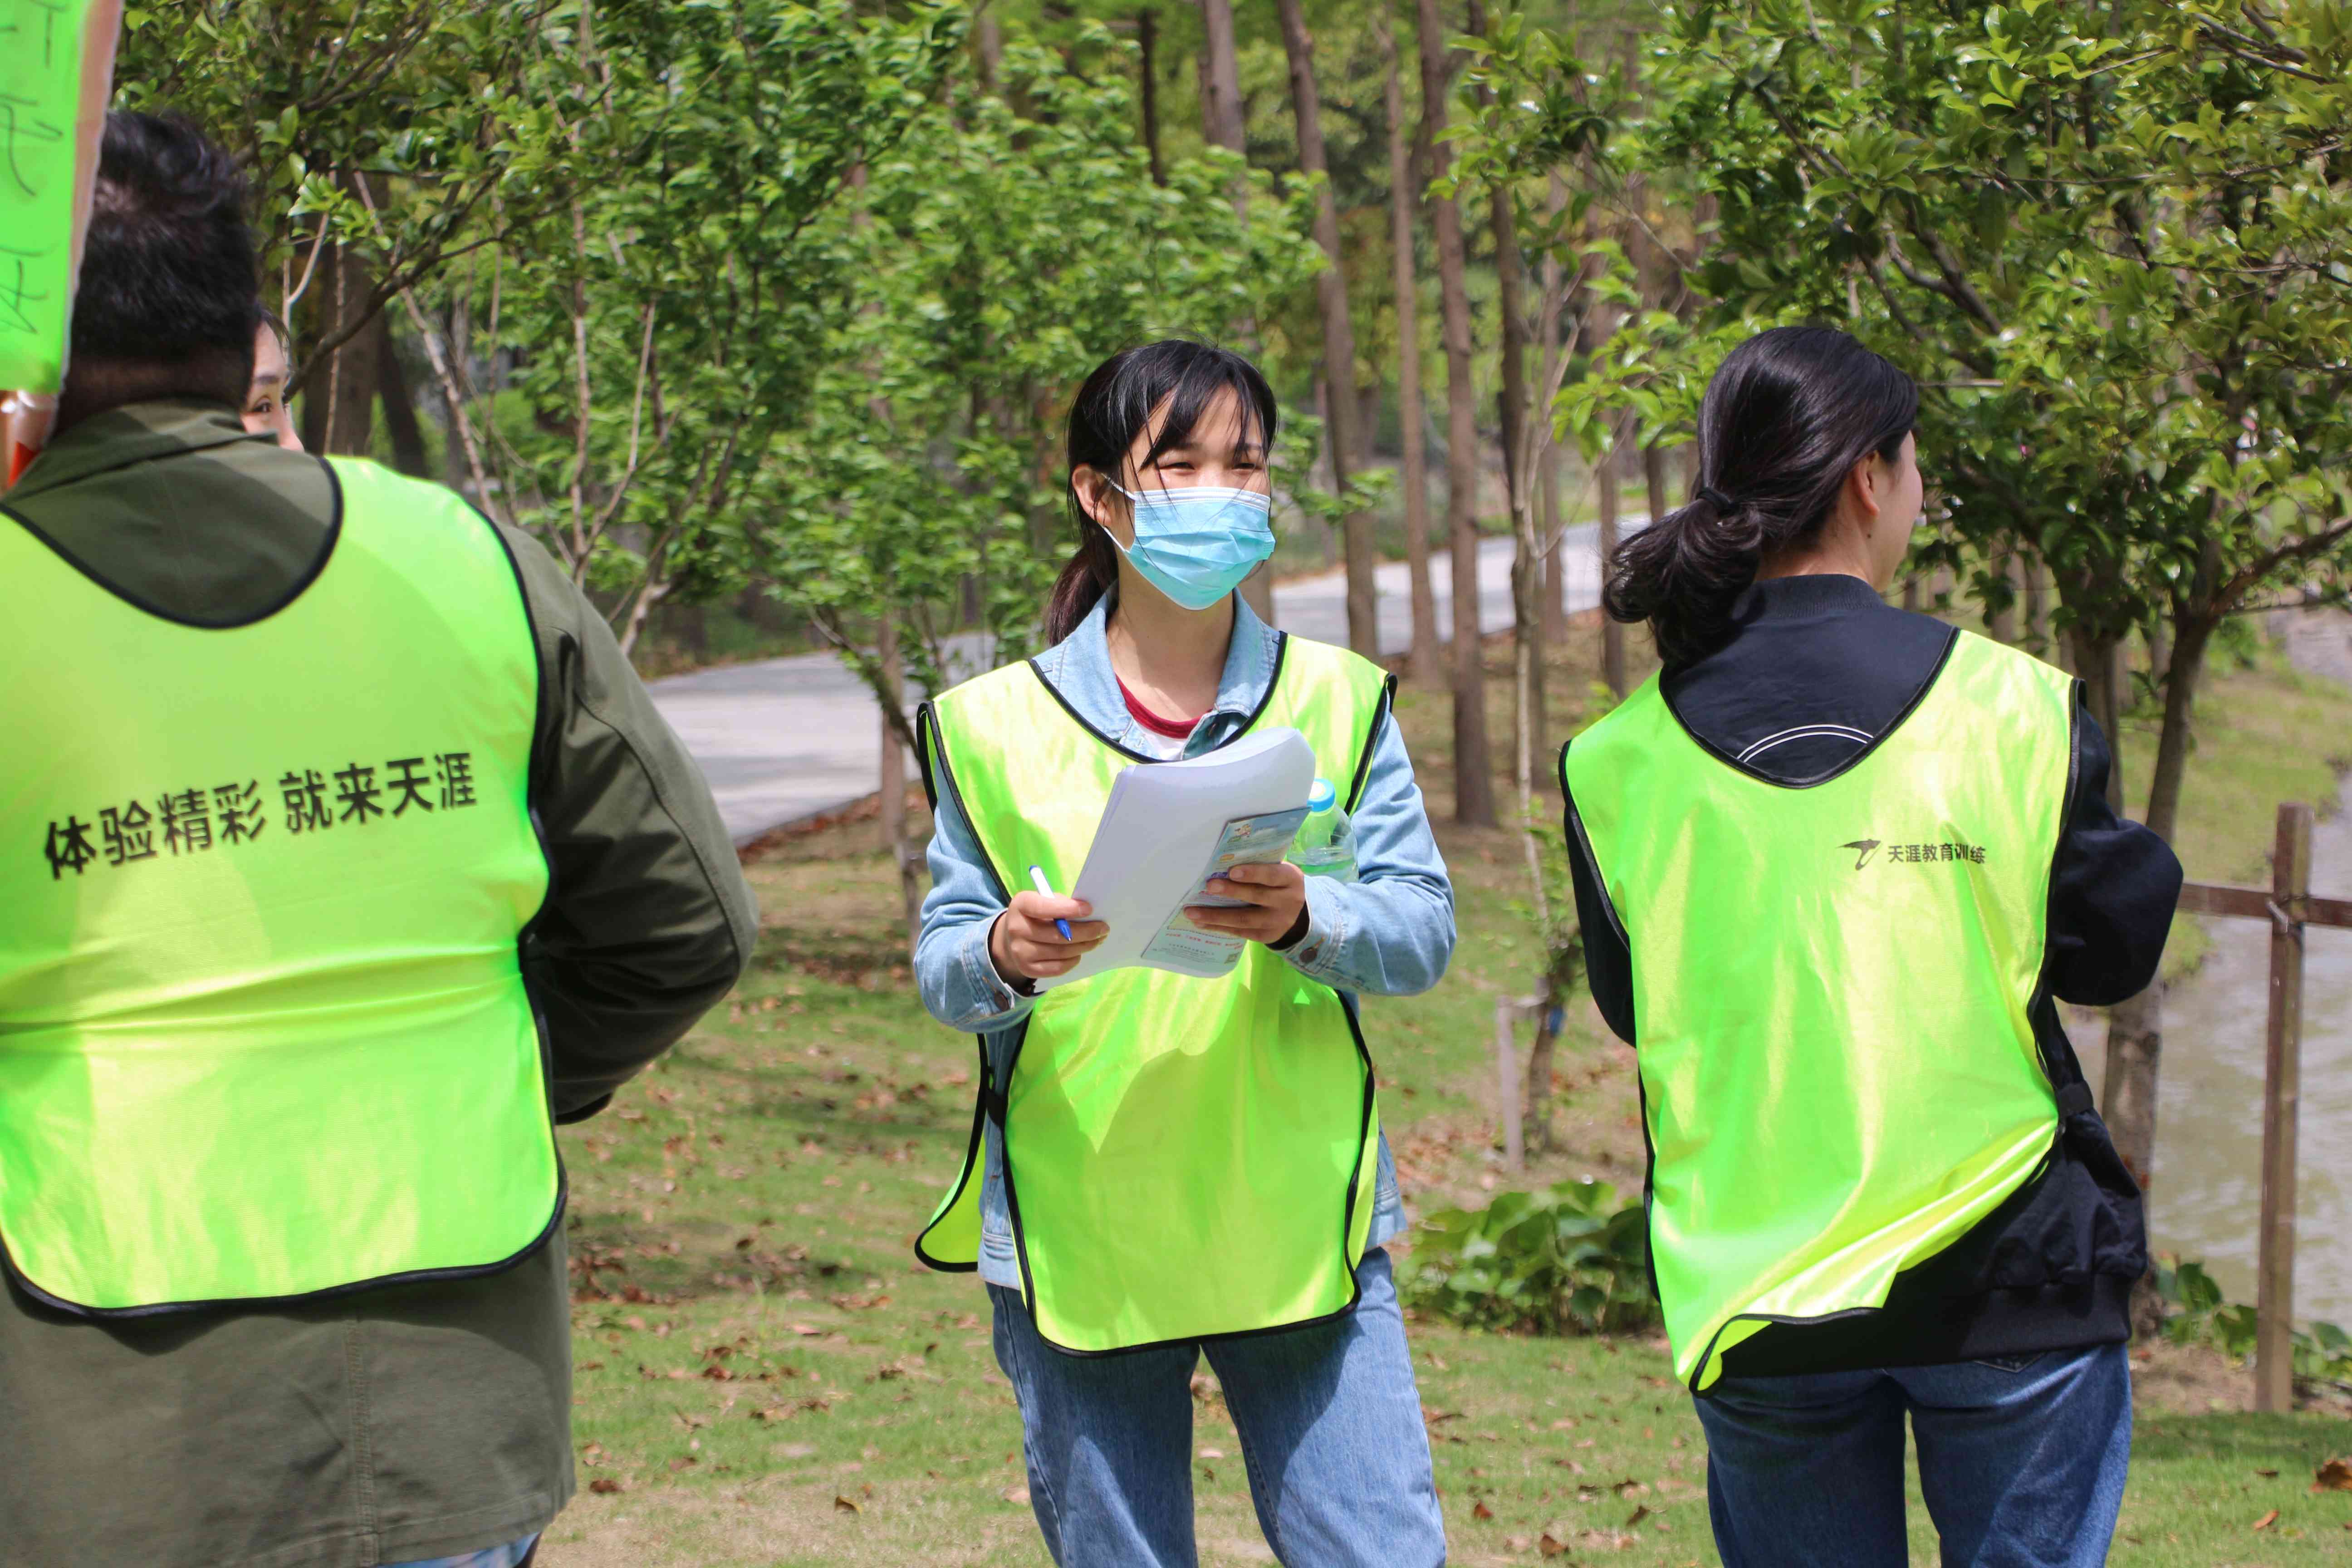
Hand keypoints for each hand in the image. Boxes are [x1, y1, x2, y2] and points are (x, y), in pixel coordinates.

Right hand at [989, 891, 1107, 981]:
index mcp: (1021, 905)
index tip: (1089, 909)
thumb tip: (1087, 915)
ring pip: (1061, 952)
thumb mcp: (1044, 900)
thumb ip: (1061, 904)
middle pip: (1058, 934)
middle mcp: (1016, 929)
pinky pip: (1057, 967)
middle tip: (1103, 929)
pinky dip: (1073, 960)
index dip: (1068, 909)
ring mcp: (1020, 952)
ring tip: (1097, 940)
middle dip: (1086, 932)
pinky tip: (1079, 953)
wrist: (1012, 937)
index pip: (1044, 907)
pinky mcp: (1026, 969)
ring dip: (1084, 946)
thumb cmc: (1037, 914)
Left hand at [1185, 859, 1308, 945]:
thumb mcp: (1277, 870)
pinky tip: (1201, 923)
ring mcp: (1278, 922)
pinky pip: (1240, 931)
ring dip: (1216, 916)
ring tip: (1192, 912)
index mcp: (1291, 879)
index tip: (1231, 871)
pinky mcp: (1266, 936)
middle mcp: (1288, 901)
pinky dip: (1219, 927)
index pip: (1272, 875)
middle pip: (1257, 896)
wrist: (1294, 912)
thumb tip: (1220, 863)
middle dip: (1231, 891)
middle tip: (1208, 886)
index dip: (1253, 873)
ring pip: (1244, 919)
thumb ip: (1258, 866)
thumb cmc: (1277, 882)